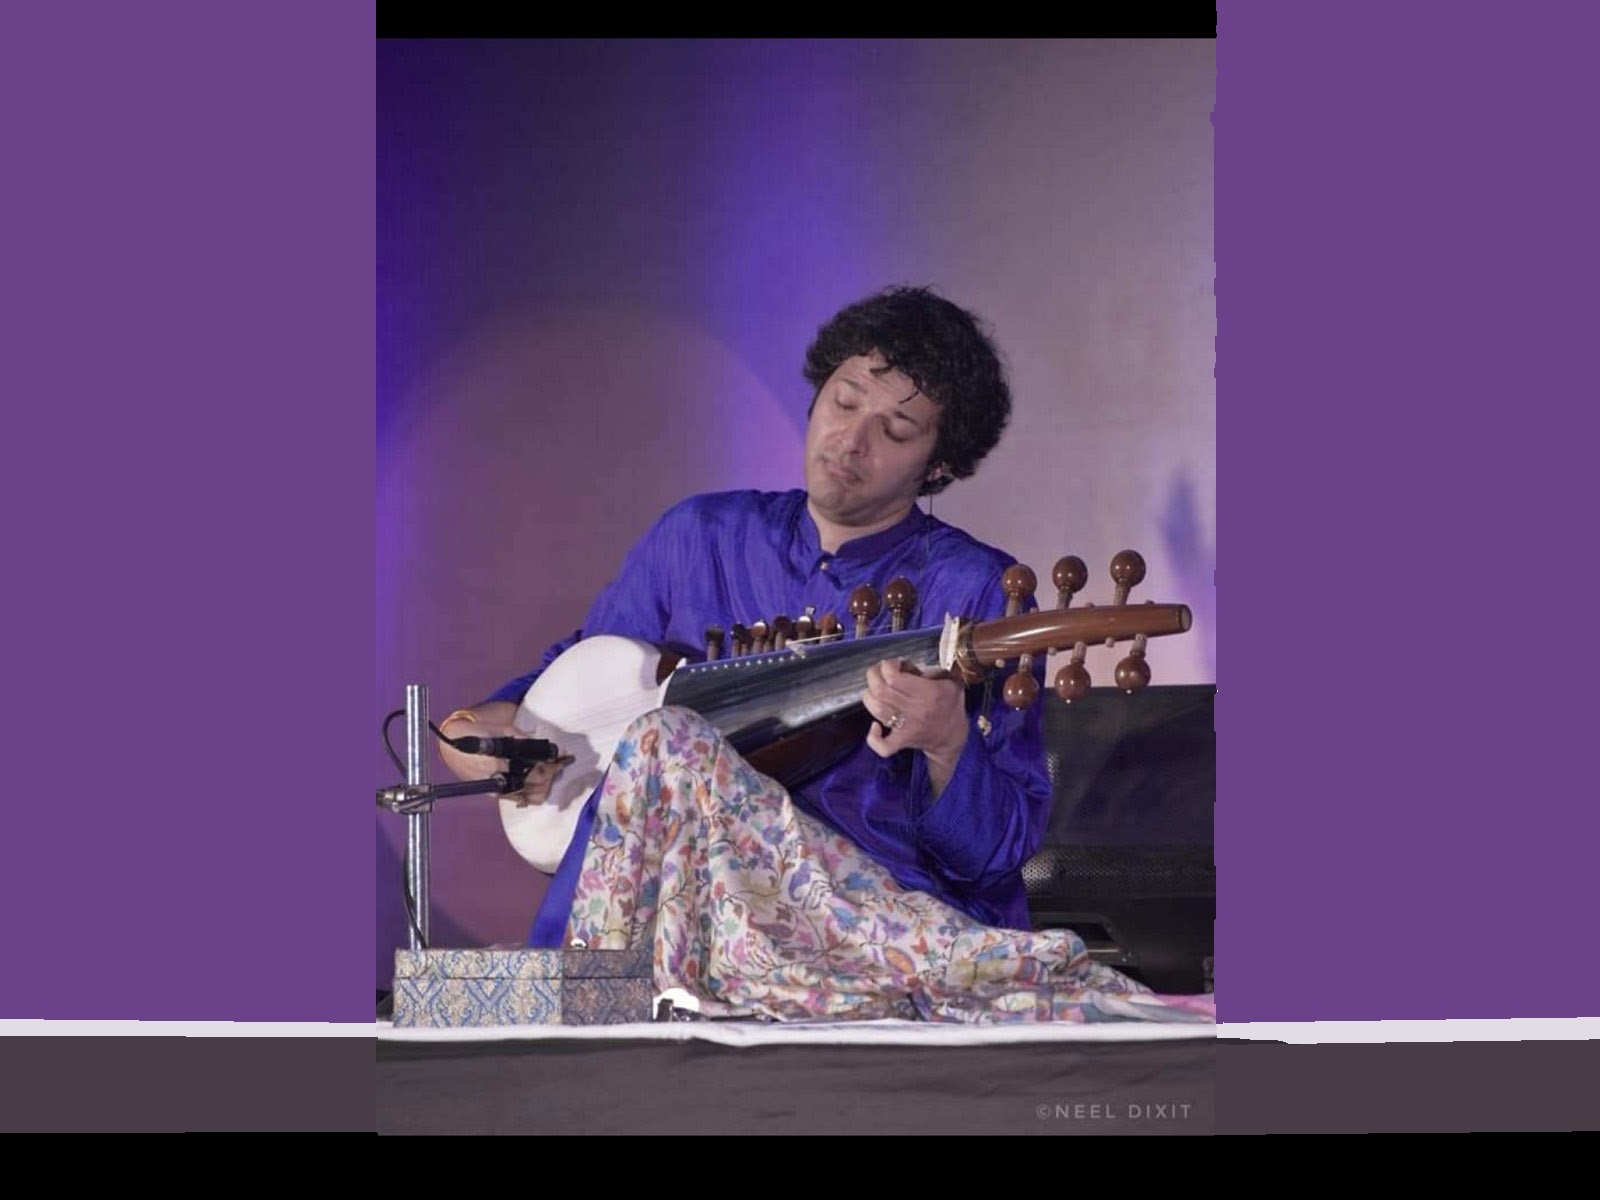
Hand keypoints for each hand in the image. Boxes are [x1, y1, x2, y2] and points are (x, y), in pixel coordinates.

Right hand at [438, 706, 576, 806]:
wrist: (456, 745)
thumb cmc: (480, 734)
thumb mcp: (504, 730)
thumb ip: (527, 739)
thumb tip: (552, 748)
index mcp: (501, 760)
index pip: (537, 767)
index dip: (554, 761)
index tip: (565, 756)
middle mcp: (500, 778)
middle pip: (538, 781)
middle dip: (553, 771)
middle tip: (562, 762)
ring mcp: (499, 789)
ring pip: (534, 794)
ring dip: (547, 783)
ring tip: (553, 771)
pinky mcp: (498, 795)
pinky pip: (523, 800)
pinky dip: (536, 793)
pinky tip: (542, 783)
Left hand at [861, 659, 968, 782]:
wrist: (954, 735)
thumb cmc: (950, 704)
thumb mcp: (951, 680)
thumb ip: (933, 669)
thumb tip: (908, 666)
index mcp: (928, 693)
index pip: (894, 677)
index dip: (888, 666)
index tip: (895, 665)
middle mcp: (916, 709)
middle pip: (881, 691)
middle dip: (874, 675)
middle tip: (879, 672)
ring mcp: (908, 727)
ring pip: (877, 710)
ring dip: (869, 696)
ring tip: (874, 690)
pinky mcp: (903, 741)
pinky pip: (884, 746)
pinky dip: (874, 738)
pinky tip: (874, 726)